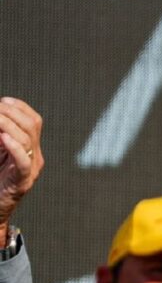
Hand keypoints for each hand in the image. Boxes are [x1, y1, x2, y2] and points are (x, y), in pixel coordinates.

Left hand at [0, 97, 43, 233]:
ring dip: (8, 125)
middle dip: (12, 112)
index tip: (4, 100)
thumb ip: (0, 139)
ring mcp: (32, 169)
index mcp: (31, 149)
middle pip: (32, 126)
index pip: (34, 120)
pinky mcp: (22, 182)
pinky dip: (14, 147)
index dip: (20, 107)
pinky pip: (23, 161)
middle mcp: (36, 157)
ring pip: (27, 139)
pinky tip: (3, 138)